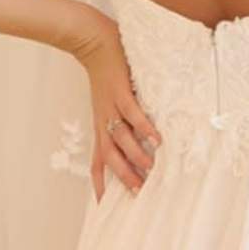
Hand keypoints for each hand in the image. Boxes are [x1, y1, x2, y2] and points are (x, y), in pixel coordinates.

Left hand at [85, 27, 159, 200]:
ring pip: (120, 138)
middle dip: (122, 176)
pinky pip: (132, 114)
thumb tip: (143, 137)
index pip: (98, 162)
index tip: (104, 207)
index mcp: (101, 127)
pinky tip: (156, 138)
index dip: (100, 185)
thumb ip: (122, 120)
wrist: (92, 42)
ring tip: (151, 169)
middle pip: (110, 156)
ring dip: (135, 155)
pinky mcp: (120, 92)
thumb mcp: (109, 101)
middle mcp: (104, 121)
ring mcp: (111, 108)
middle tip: (138, 193)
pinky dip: (143, 127)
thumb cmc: (106, 73)